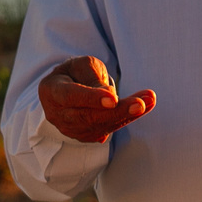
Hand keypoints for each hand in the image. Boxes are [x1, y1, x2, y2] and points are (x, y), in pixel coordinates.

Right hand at [39, 56, 156, 143]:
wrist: (68, 89)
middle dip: (117, 111)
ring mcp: (71, 129)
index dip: (91, 99)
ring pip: (102, 125)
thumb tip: (110, 99)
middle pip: (88, 116)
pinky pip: (109, 128)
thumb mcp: (82, 65)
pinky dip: (128, 118)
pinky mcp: (87, 136)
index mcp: (51, 91)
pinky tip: (145, 105)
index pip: (70, 96)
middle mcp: (58, 114)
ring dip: (128, 113)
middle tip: (140, 103)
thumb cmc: (75, 73)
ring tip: (149, 99)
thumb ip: (93, 78)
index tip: (112, 99)